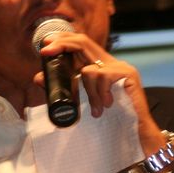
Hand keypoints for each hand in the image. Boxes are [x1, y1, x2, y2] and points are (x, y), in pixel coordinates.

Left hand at [35, 32, 166, 154]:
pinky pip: (102, 78)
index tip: (43, 46)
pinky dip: (99, 95)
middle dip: (61, 45)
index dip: (61, 40)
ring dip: (87, 92)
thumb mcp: (81, 101)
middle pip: (83, 42)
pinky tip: (105, 107)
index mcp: (99, 65)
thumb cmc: (111, 118)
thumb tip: (37, 77)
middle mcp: (110, 62)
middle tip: (46, 52)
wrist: (136, 131)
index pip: (80, 43)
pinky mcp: (128, 74)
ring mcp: (120, 66)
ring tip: (95, 110)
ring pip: (89, 69)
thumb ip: (62, 89)